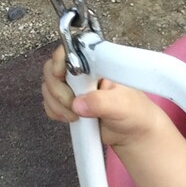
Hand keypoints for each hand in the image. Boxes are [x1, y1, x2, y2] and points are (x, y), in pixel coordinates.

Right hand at [41, 45, 165, 154]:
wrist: (135, 134)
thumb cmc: (135, 113)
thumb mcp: (122, 105)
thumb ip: (101, 102)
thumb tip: (78, 104)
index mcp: (96, 66)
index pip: (69, 52)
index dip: (60, 62)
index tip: (61, 76)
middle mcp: (82, 74)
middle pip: (52, 71)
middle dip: (58, 91)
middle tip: (74, 104)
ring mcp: (73, 89)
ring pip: (48, 89)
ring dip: (57, 104)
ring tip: (77, 115)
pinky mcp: (69, 104)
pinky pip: (50, 105)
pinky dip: (55, 112)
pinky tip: (72, 119)